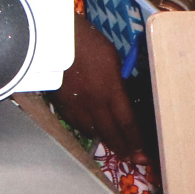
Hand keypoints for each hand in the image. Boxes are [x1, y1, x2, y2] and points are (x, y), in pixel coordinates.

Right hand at [52, 16, 147, 164]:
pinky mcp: (60, 101)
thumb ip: (117, 80)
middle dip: (122, 147)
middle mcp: (94, 102)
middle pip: (110, 132)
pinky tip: (90, 129)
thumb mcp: (111, 56)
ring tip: (113, 145)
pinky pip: (75, 121)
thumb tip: (121, 93)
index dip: (136, 140)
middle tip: (132, 159)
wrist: (51, 35)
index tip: (143, 155)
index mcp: (110, 89)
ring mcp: (75, 104)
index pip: (127, 122)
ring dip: (104, 138)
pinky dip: (85, 128)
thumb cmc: (86, 39)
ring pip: (91, 130)